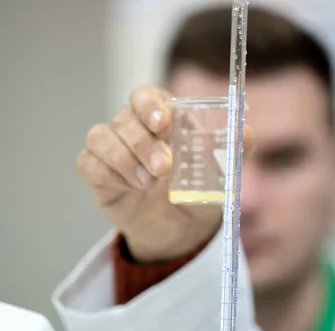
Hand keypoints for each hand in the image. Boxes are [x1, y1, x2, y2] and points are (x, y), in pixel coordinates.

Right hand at [77, 85, 252, 262]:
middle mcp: (134, 128)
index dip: (150, 105)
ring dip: (123, 159)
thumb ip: (234, 151)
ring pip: (100, 137)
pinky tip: (129, 189)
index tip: (162, 123)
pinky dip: (107, 174)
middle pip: (124, 118)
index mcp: (163, 119)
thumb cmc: (199, 192)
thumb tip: (246, 134)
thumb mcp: (222, 173)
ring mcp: (113, 149)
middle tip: (164, 169)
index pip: (146, 95)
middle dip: (143, 144)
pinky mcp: (98, 172)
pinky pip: (88, 162)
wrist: (181, 231)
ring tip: (147, 183)